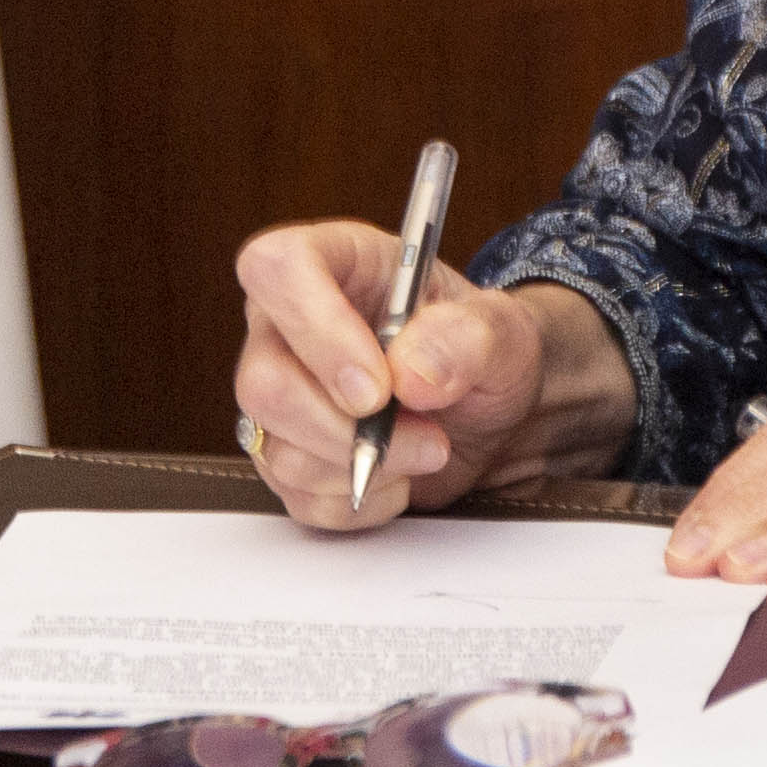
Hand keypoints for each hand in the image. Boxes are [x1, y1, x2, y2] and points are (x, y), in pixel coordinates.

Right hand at [229, 225, 625, 530]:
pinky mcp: (287, 454)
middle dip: (348, 430)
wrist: (490, 413)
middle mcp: (288, 326)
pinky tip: (397, 474)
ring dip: (366, 468)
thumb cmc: (482, 351)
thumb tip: (411, 372)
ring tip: (426, 448)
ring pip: (277, 450)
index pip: (275, 269)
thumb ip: (467, 337)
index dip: (316, 328)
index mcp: (332, 265)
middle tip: (425, 435)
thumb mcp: (503, 331)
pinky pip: (299, 497)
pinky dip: (360, 502)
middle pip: (263, 383)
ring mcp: (280, 394)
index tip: (378, 387)